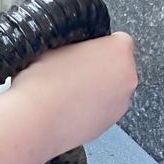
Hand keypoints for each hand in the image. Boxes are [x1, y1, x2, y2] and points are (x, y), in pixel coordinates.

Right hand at [9, 32, 137, 152]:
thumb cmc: (43, 83)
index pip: (117, 39)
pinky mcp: (109, 124)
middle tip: (71, 71)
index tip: (82, 51)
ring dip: (94, 89)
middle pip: (117, 66)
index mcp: (118, 51)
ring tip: (65, 92)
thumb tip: (72, 51)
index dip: (96, 44)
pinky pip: (102, 110)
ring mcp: (121, 104)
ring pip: (111, 90)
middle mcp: (128, 78)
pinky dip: (89, 108)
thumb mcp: (54, 45)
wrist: (36, 120)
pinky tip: (67, 107)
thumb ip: (74, 44)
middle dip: (97, 68)